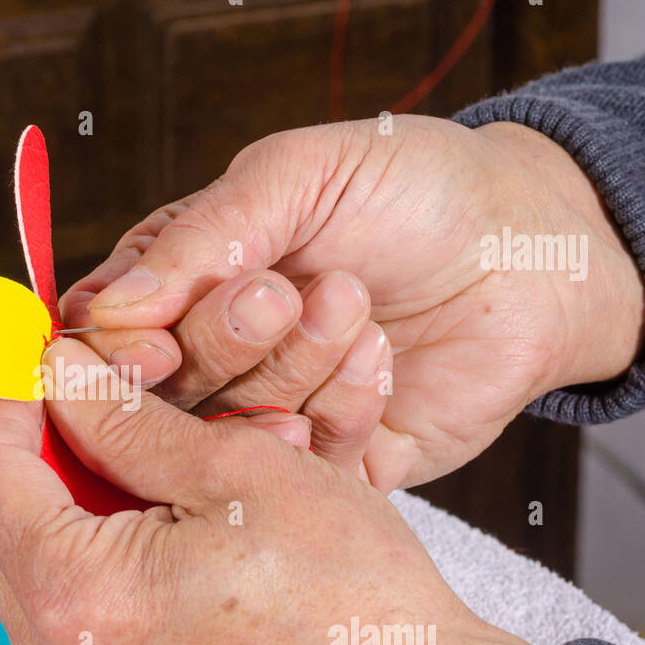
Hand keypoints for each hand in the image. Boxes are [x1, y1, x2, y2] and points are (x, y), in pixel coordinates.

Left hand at [0, 337, 542, 644]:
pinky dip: (90, 542)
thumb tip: (65, 376)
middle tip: (76, 388)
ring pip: (27, 558)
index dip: (4, 394)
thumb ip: (126, 418)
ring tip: (125, 442)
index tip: (30, 355)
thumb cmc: (354, 606)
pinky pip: (68, 602)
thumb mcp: (240, 469)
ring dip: (61, 490)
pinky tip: (146, 506)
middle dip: (27, 440)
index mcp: (79, 597)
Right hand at [62, 116, 644, 489]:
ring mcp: (273, 412)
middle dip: (224, 346)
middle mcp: (217, 354)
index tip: (156, 346)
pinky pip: (308, 469)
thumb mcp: (300, 174)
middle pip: (162, 395)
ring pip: (231, 436)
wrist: (535, 248)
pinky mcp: (334, 462)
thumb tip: (109, 308)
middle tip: (283, 293)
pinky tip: (380, 356)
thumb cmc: (415, 188)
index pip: (109, 333)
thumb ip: (202, 237)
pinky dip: (342, 411)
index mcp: (185, 277)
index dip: (121, 351)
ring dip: (292, 371)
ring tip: (355, 306)